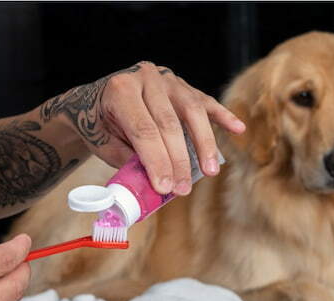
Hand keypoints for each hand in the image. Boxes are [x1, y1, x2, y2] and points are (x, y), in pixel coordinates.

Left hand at [40, 61, 245, 195]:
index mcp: (120, 91)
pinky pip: (204, 101)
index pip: (144, 130)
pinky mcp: (182, 84)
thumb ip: (130, 161)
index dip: (157, 161)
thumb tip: (156, 185)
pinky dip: (222, 116)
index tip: (165, 187)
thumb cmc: (100, 125)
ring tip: (210, 170)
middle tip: (183, 188)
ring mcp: (166, 78)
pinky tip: (238, 129)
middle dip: (178, 160)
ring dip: (204, 143)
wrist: (95, 100)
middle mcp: (144, 78)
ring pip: (192, 110)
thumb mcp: (104, 144)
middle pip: (169, 123)